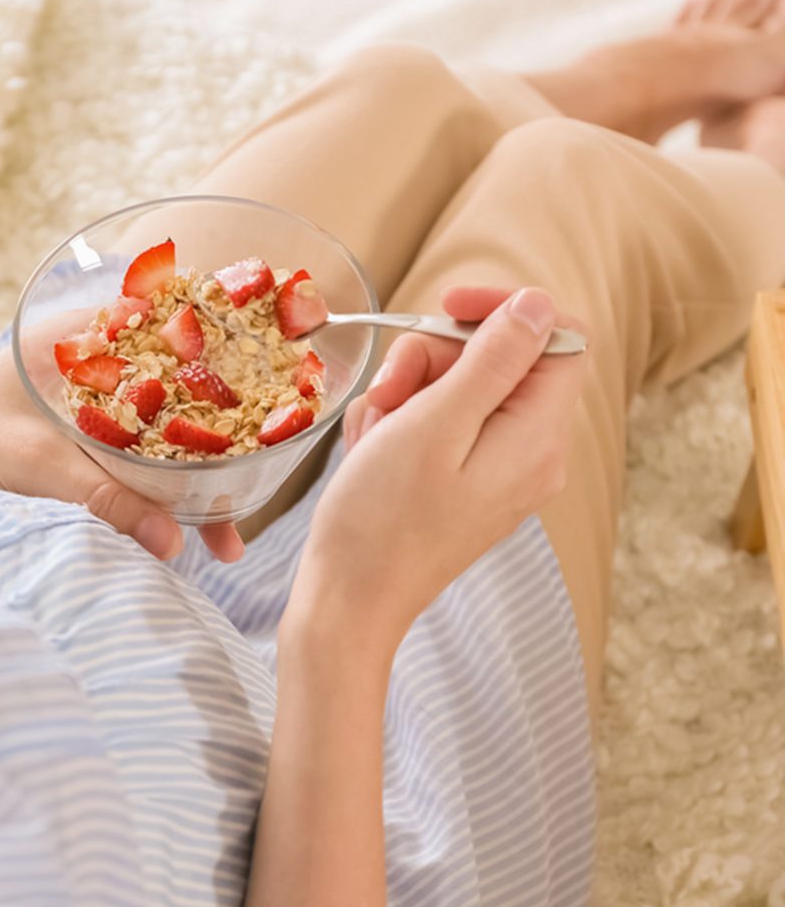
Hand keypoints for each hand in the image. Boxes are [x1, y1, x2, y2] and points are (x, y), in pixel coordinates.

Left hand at [0, 347, 245, 562]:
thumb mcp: (37, 467)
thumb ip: (107, 501)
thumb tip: (175, 543)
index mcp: (80, 337)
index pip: (170, 326)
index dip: (223, 351)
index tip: (272, 382)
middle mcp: (93, 364)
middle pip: (177, 394)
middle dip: (219, 442)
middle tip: (255, 487)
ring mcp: (90, 405)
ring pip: (162, 435)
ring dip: (194, 480)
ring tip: (227, 538)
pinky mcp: (82, 443)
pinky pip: (140, 464)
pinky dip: (164, 494)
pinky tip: (186, 534)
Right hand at [288, 287, 587, 644]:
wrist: (349, 600)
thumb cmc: (383, 518)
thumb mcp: (433, 424)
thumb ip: (492, 361)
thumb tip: (537, 306)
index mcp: (538, 437)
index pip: (556, 335)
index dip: (503, 309)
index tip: (444, 307)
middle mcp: (532, 453)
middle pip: (499, 360)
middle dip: (435, 359)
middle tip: (388, 391)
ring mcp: (498, 471)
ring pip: (461, 389)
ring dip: (409, 393)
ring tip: (374, 433)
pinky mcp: (466, 484)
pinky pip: (442, 426)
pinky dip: (402, 425)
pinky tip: (373, 452)